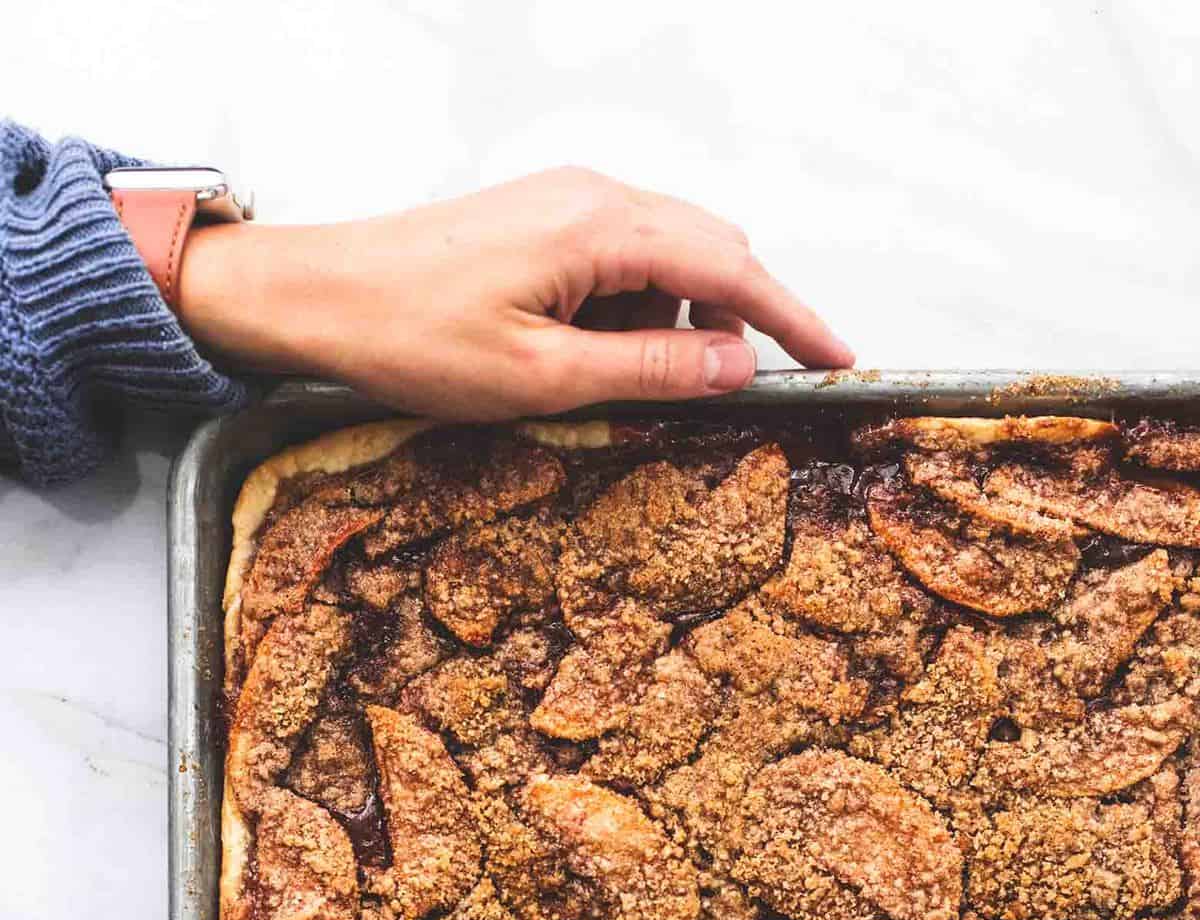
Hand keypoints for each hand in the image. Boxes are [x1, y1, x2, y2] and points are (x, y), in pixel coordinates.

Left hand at [177, 166, 852, 418]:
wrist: (317, 295)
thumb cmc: (411, 334)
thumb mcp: (545, 378)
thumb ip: (652, 370)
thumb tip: (737, 367)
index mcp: (603, 226)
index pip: (735, 267)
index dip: (795, 320)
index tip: (839, 360)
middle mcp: (594, 195)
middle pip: (711, 251)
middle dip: (737, 324)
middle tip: (744, 395)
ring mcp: (567, 202)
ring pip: (665, 260)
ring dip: (672, 324)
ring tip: (624, 389)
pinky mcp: (541, 221)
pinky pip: (618, 262)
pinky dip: (630, 313)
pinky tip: (592, 361)